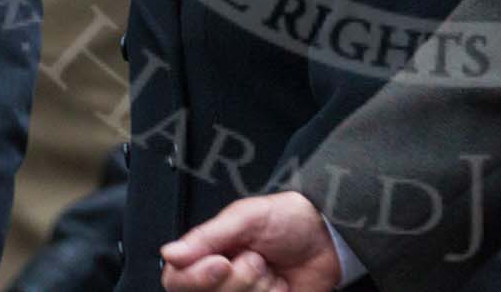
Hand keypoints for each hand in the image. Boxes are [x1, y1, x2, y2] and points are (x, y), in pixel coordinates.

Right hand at [160, 192, 342, 291]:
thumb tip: (170, 252)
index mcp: (207, 255)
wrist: (330, 236)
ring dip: (259, 288)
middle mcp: (220, 281)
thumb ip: (207, 236)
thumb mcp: (247, 216)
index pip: (177, 279)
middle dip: (238, 278)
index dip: (196, 277)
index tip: (221, 263)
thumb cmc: (289, 220)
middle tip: (257, 258)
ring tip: (270, 270)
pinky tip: (279, 286)